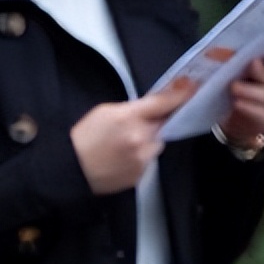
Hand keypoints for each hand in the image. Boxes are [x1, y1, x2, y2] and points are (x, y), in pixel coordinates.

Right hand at [71, 78, 195, 194]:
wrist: (72, 170)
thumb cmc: (82, 140)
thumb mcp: (103, 112)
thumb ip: (130, 108)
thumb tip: (151, 106)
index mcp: (128, 118)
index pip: (162, 103)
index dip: (179, 95)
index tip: (191, 89)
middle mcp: (139, 138)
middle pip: (162, 124)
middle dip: (153, 123)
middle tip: (133, 126)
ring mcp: (142, 158)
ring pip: (156, 144)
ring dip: (147, 141)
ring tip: (122, 145)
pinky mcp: (141, 174)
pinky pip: (148, 160)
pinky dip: (139, 156)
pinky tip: (120, 157)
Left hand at [219, 49, 263, 145]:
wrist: (240, 115)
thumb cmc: (241, 83)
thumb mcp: (238, 70)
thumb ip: (235, 60)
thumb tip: (218, 53)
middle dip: (263, 72)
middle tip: (252, 64)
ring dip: (251, 91)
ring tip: (234, 87)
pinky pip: (261, 113)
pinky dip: (249, 108)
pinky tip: (237, 103)